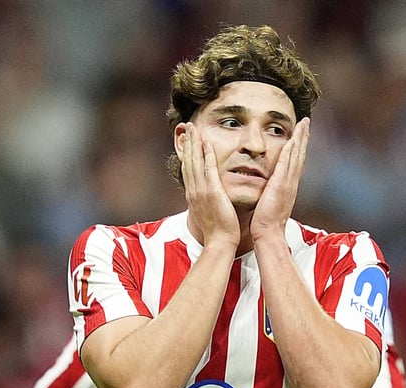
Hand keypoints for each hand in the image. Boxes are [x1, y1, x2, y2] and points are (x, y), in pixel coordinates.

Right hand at [181, 122, 239, 246]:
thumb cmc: (218, 230)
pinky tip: (206, 143)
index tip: (186, 139)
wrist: (219, 242)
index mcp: (193, 194)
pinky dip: (206, 155)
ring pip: (194, 161)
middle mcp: (193, 190)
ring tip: (192, 128)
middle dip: (186, 143)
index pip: (188, 169)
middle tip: (186, 126)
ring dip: (193, 143)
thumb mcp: (209, 211)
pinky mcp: (211, 191)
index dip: (186, 153)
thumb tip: (211, 195)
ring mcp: (200, 190)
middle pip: (187, 161)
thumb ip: (209, 200)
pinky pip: (208, 169)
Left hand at [250, 117, 309, 240]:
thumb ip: (271, 194)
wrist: (268, 234)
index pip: (294, 162)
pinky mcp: (281, 186)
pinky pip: (287, 164)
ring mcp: (288, 184)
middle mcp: (291, 183)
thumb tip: (268, 189)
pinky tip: (292, 139)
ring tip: (303, 124)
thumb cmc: (266, 223)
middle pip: (299, 155)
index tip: (300, 133)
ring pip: (296, 156)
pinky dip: (291, 151)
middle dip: (303, 137)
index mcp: (287, 186)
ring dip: (300, 139)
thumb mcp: (270, 204)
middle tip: (306, 122)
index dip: (298, 147)